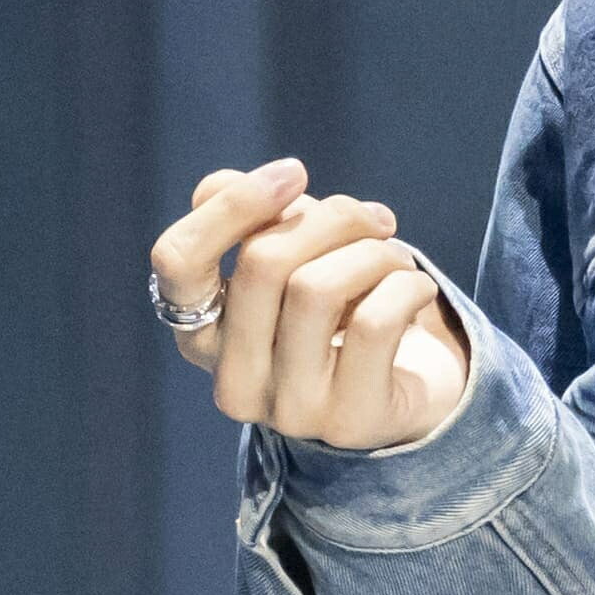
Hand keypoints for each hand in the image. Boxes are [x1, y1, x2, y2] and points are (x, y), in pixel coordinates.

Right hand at [149, 159, 474, 450]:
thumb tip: (219, 186)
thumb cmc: (339, 310)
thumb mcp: (292, 255)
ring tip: (396, 258)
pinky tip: (417, 290)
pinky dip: (407, 286)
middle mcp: (230, 380)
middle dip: (331, 218)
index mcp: (200, 334)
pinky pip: (375, 323)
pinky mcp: (348, 421)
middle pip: (261, 262)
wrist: (404, 387)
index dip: (233, 203)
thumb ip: (252, 218)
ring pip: (317, 289)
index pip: (177, 259)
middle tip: (373, 219)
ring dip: (374, 252)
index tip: (293, 173)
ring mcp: (286, 410)